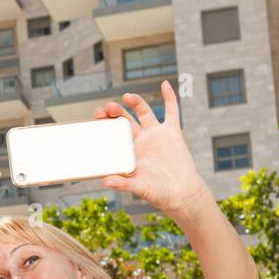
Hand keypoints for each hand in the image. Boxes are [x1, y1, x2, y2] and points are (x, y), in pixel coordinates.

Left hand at [95, 80, 213, 222]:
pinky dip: (169, 97)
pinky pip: (171, 111)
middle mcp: (140, 140)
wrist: (181, 193)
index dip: (105, 123)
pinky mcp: (172, 132)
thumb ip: (122, 183)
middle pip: (124, 120)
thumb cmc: (158, 193)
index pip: (113, 133)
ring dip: (135, 102)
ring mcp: (156, 135)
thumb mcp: (138, 188)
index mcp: (128, 152)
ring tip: (127, 97)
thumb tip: (105, 182)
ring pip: (143, 112)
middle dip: (115, 113)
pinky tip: (164, 85)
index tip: (97, 116)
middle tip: (107, 108)